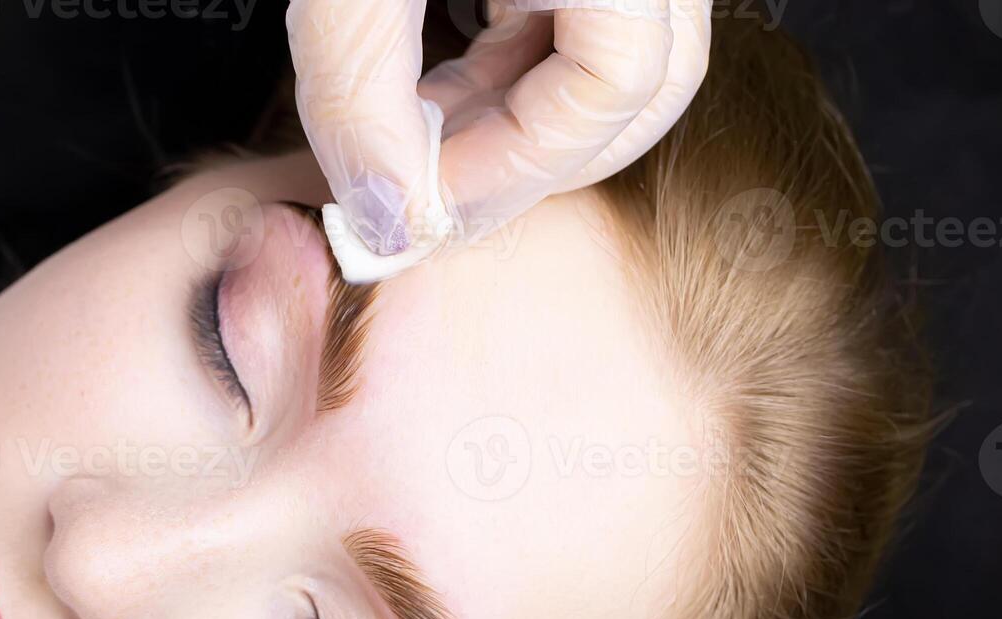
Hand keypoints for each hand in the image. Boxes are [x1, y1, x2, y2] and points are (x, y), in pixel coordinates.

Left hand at [287, 0, 711, 260]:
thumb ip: (357, 90)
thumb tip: (386, 216)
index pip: (617, 83)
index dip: (516, 158)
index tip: (426, 196)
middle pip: (644, 86)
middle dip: (531, 156)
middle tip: (435, 195)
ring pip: (614, 59)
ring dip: (517, 116)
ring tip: (419, 134)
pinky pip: (582, 18)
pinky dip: (512, 65)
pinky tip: (438, 80)